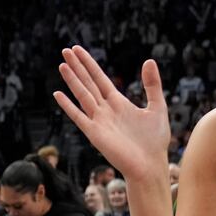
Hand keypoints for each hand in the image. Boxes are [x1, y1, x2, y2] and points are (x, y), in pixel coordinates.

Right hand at [54, 47, 170, 181]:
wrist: (150, 165)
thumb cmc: (155, 141)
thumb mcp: (157, 107)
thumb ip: (152, 85)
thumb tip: (148, 60)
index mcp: (118, 103)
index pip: (100, 78)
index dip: (89, 64)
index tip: (78, 50)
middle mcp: (105, 110)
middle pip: (88, 83)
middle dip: (77, 67)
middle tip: (66, 50)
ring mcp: (98, 121)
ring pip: (82, 95)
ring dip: (72, 80)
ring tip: (62, 64)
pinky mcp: (95, 134)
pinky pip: (78, 116)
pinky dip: (68, 106)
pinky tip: (58, 94)